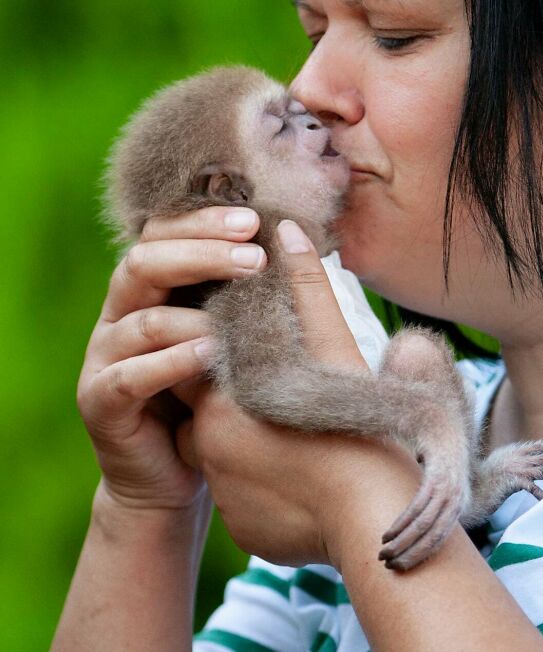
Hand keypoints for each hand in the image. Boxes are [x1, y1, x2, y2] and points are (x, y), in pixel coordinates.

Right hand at [77, 206, 267, 511]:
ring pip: (140, 318)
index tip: (255, 220)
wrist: (171, 475)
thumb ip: (239, 292)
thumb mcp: (228, 336)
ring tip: (242, 305)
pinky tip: (209, 353)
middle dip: (202, 252)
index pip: (162, 234)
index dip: (204, 222)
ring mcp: (104, 357)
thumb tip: (290, 238)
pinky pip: (131, 375)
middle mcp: (119, 313)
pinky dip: (171, 362)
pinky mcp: (100, 401)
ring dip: (192, 310)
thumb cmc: (208, 395)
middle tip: (254, 256)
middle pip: (145, 262)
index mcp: (148, 288)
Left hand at [176, 221, 421, 568]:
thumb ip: (306, 288)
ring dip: (253, 445)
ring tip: (302, 439)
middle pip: (210, 408)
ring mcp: (225, 494)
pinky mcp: (244, 529)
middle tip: (288, 397)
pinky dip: (267, 487)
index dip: (234, 351)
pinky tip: (305, 479)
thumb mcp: (335, 348)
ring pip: (226, 456)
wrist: (378, 521)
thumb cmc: (360, 427)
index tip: (269, 351)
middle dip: (241, 401)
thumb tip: (286, 228)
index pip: (203, 358)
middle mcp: (209, 447)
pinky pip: (245, 498)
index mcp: (223, 397)